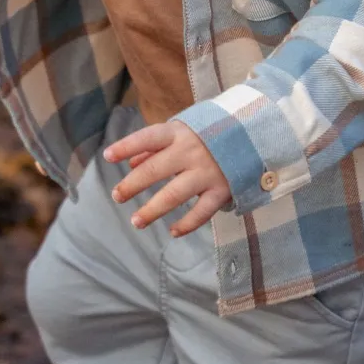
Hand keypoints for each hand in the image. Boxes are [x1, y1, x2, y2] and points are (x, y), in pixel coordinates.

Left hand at [103, 122, 230, 235]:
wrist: (254, 136)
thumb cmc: (210, 134)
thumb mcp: (183, 131)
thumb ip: (156, 146)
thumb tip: (131, 162)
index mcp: (179, 133)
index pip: (147, 138)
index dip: (127, 147)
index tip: (108, 157)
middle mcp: (191, 152)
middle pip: (155, 169)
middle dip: (133, 184)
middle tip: (117, 196)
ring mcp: (207, 172)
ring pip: (174, 195)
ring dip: (153, 210)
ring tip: (136, 221)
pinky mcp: (222, 190)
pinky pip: (201, 211)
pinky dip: (187, 224)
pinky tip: (173, 232)